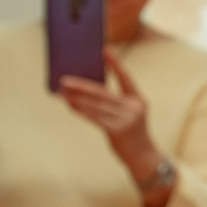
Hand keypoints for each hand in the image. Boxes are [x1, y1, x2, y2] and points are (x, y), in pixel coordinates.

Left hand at [58, 51, 168, 200]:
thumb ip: (113, 102)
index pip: (126, 78)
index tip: (105, 50)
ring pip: (96, 105)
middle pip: (103, 93)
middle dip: (82, 86)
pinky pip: (94, 118)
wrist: (143, 157)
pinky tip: (70, 105)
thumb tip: (84, 90)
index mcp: (138, 100)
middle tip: (65, 80)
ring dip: (76, 98)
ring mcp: (127, 120)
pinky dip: (80, 110)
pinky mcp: (118, 131)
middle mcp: (134, 108)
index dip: (116, 64)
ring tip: (62, 92)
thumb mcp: (129, 114)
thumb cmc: (131, 132)